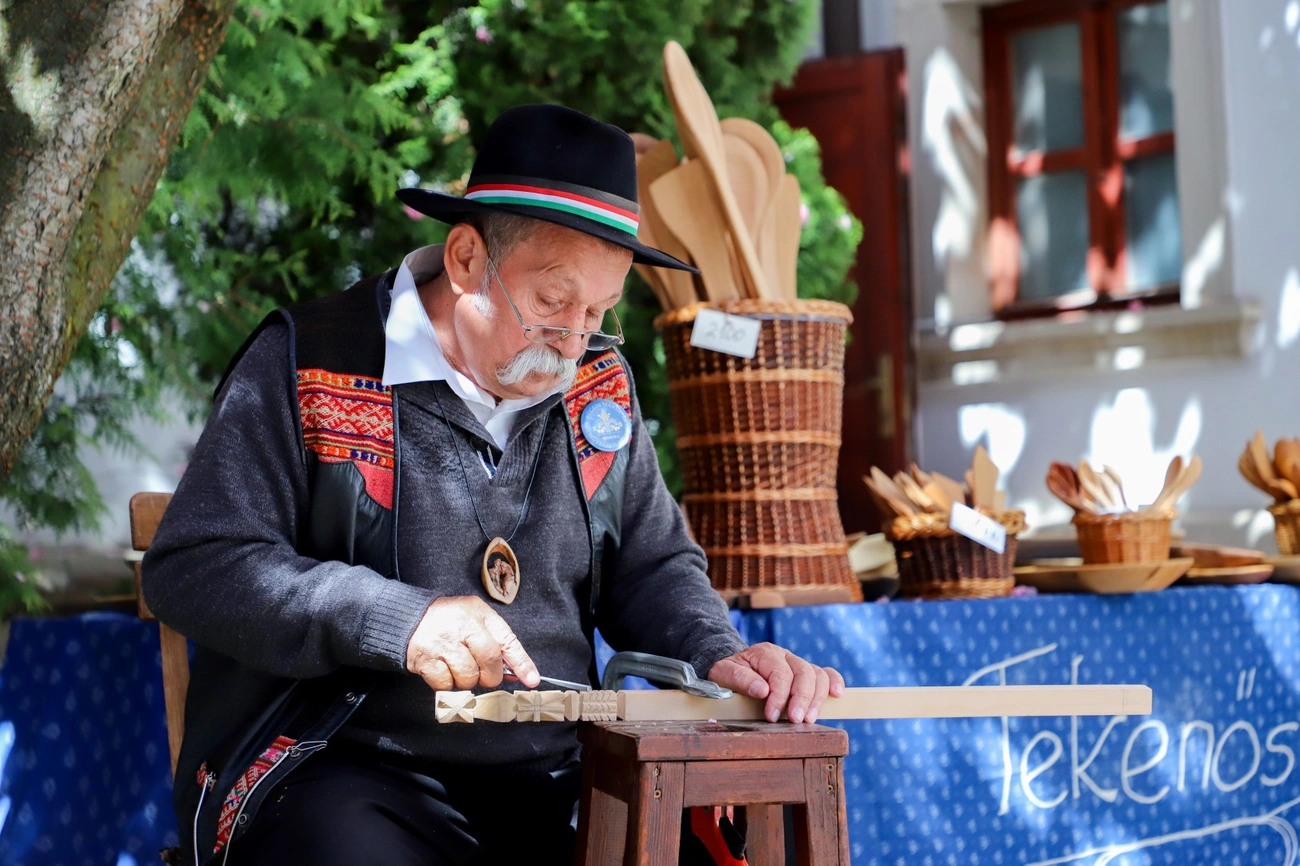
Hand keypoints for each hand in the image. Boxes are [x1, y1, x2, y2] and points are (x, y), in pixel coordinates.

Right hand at [405, 597, 539, 690]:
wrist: (410, 618)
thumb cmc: (450, 621)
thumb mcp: (476, 620)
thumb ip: (497, 643)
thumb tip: (516, 673)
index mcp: (478, 613)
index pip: (507, 641)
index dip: (522, 663)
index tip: (532, 680)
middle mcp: (462, 626)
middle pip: (489, 662)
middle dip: (490, 675)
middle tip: (482, 673)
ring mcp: (442, 643)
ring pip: (468, 677)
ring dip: (467, 680)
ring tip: (458, 666)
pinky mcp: (425, 660)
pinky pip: (446, 685)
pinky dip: (447, 684)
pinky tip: (443, 670)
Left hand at [707, 643, 844, 723]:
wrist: (733, 667)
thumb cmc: (728, 672)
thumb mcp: (723, 673)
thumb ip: (740, 679)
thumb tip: (762, 690)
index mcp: (765, 653)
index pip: (779, 673)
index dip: (779, 696)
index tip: (772, 716)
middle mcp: (784, 655)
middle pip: (803, 672)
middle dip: (802, 698)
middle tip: (796, 720)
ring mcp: (796, 663)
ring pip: (817, 674)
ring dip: (817, 697)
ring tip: (810, 718)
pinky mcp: (805, 673)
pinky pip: (825, 673)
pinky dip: (833, 682)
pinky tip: (836, 695)